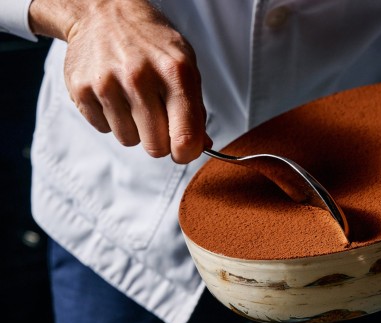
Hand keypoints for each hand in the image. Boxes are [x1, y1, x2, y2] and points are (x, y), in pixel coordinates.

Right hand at [29, 0, 210, 162]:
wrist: (104, 11)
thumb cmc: (151, 43)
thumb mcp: (184, 65)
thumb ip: (195, 108)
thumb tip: (202, 146)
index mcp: (175, 72)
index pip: (185, 137)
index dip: (187, 153)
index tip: (184, 150)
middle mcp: (140, 77)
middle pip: (156, 146)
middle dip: (160, 141)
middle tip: (157, 120)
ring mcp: (108, 83)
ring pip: (129, 140)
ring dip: (134, 129)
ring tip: (133, 100)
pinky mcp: (81, 89)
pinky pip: (104, 129)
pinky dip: (111, 119)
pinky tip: (114, 94)